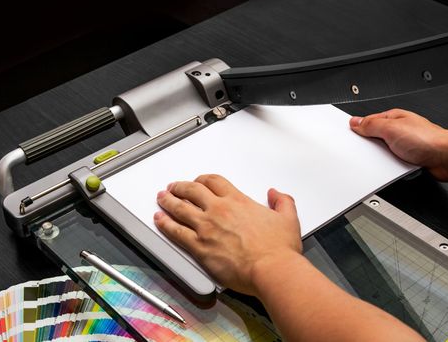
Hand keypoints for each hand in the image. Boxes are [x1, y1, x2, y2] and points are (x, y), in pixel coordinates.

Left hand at [154, 174, 301, 294]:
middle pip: (192, 191)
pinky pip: (176, 232)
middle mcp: (219, 210)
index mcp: (238, 201)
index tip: (198, 181)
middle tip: (173, 187)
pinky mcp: (200, 247)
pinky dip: (165, 224)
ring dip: (168, 201)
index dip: (202, 179)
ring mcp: (207, 228)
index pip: (214, 182)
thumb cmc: (278, 249)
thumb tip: (276, 194)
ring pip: (180, 208)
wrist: (271, 269)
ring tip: (161, 198)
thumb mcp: (288, 218)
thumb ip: (282, 202)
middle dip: (180, 187)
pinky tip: (160, 220)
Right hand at [349, 108, 447, 180]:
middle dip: (370, 146)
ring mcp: (404, 146)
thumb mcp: (391, 128)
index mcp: (394, 118)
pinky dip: (391, 167)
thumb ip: (371, 125)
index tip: (349, 136)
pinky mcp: (408, 159)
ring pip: (383, 153)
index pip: (368, 121)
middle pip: (374, 139)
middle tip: (368, 150)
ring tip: (387, 159)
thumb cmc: (428, 139)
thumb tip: (356, 122)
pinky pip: (392, 163)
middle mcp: (399, 130)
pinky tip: (394, 167)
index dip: (358, 129)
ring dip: (382, 159)